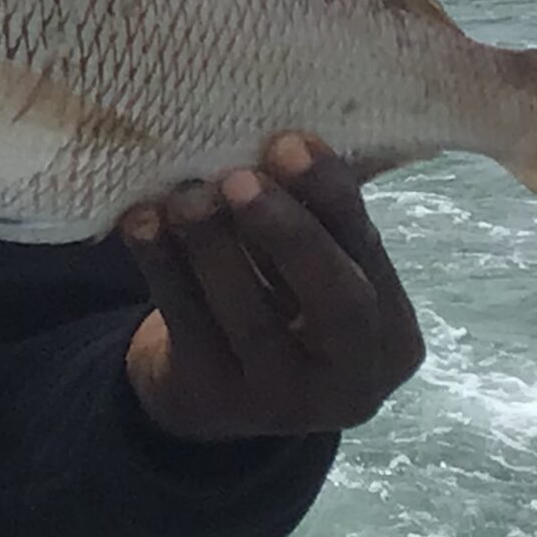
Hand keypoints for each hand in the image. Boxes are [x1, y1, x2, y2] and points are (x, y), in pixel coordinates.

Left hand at [119, 133, 424, 441]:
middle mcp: (352, 382)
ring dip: (215, 247)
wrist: (213, 389)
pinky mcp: (213, 402)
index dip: (333, 198)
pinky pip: (188, 327)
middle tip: (240, 179)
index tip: (291, 142)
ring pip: (252, 320)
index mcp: (392, 335)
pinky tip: (143, 223)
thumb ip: (317, 214)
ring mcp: (282, 404)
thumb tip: (293, 133)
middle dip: (290, 234)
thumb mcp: (314, 266)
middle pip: (336, 302)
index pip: (371, 257)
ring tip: (186, 195)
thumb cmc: (279, 301)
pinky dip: (163, 268)